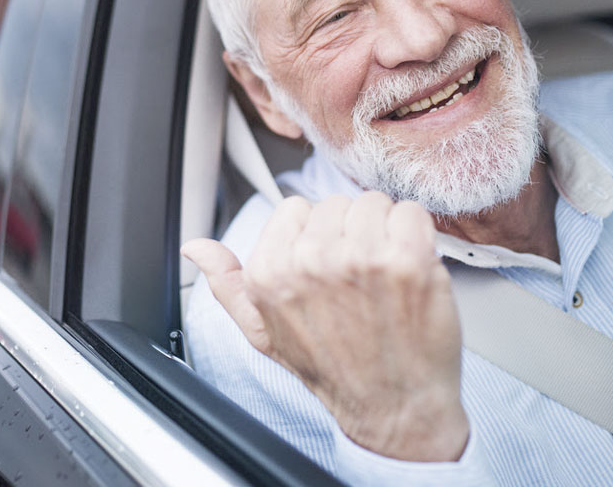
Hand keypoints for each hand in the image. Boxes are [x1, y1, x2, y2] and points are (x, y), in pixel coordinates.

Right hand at [182, 192, 468, 461]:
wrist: (396, 408)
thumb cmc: (333, 370)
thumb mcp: (263, 332)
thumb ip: (227, 284)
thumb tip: (195, 248)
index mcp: (270, 273)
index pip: (295, 209)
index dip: (316, 237)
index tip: (328, 268)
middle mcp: (311, 262)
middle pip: (336, 203)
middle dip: (351, 233)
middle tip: (360, 278)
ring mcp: (361, 258)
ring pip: (374, 204)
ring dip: (385, 232)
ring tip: (385, 276)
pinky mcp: (407, 260)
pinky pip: (410, 213)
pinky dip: (417, 235)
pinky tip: (410, 270)